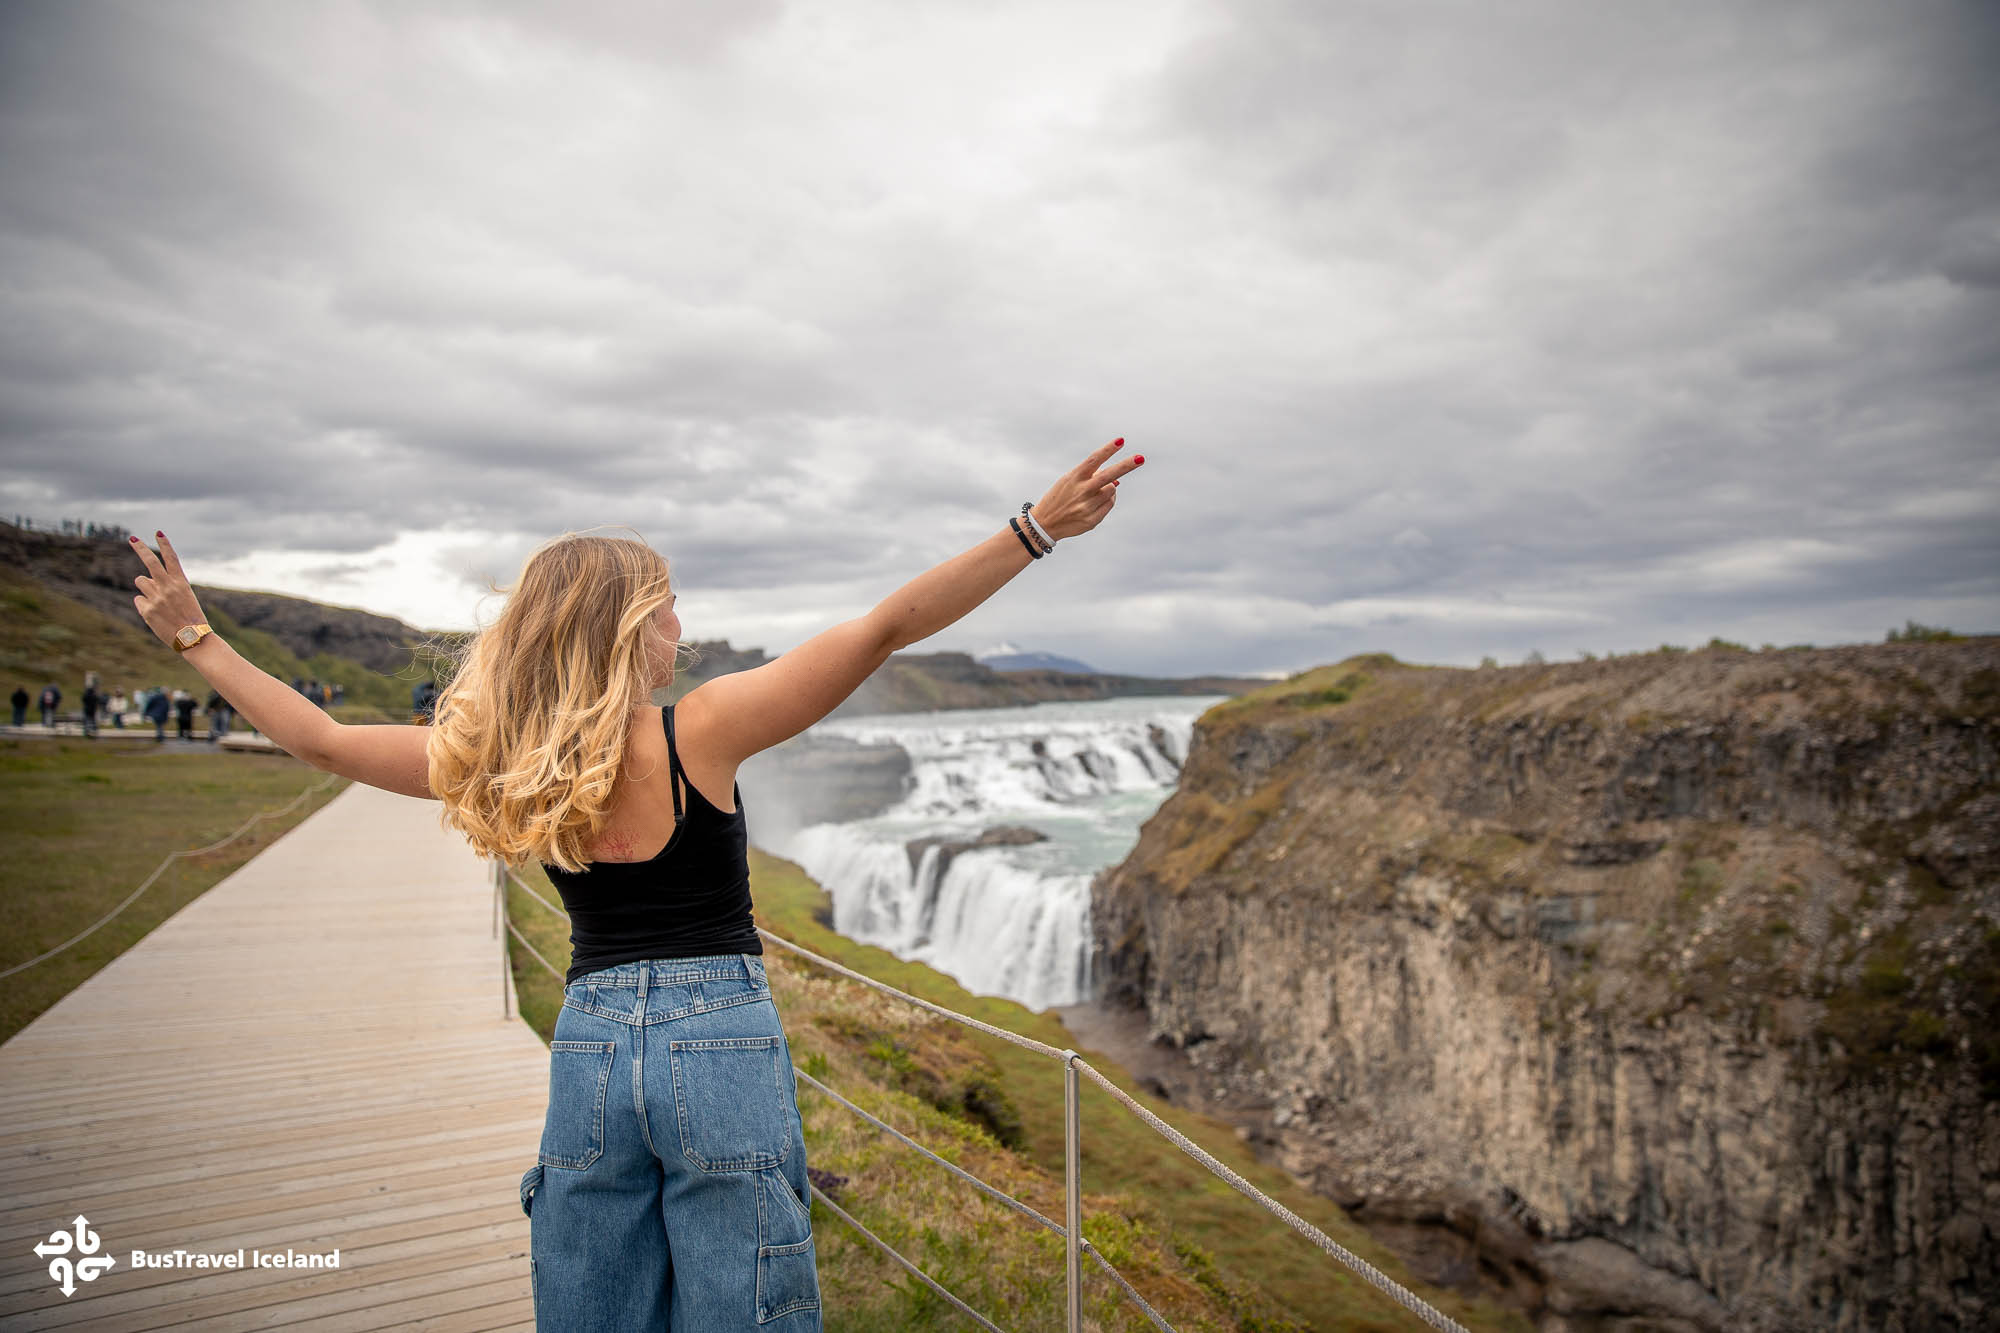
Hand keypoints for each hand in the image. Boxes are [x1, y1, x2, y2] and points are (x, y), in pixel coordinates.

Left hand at [127, 532, 209, 648]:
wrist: (193, 639)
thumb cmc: (190, 619)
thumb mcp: (183, 598)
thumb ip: (163, 586)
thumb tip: (142, 580)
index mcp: (181, 583)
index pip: (172, 558)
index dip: (164, 544)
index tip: (158, 532)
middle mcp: (168, 587)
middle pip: (150, 562)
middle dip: (140, 548)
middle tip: (132, 538)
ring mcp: (156, 598)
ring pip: (140, 581)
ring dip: (145, 587)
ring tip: (157, 600)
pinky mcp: (147, 610)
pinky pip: (139, 600)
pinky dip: (145, 606)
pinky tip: (156, 615)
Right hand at [1033, 438, 1144, 540]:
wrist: (1045, 523)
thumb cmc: (1060, 497)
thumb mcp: (1069, 481)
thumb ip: (1091, 477)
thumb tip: (1116, 481)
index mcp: (1075, 477)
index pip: (1094, 460)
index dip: (1108, 449)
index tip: (1121, 441)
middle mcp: (1082, 491)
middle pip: (1109, 476)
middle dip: (1126, 466)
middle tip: (1141, 458)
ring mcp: (1087, 506)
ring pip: (1111, 490)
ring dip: (1109, 488)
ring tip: (1093, 492)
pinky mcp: (1092, 520)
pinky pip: (1109, 504)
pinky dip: (1107, 500)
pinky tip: (1094, 503)